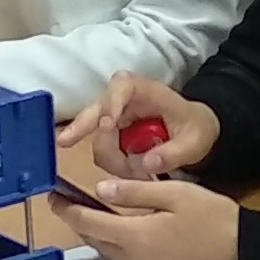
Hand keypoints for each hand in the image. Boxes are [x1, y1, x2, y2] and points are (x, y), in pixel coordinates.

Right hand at [58, 73, 218, 182]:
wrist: (194, 131)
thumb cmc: (195, 128)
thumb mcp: (194, 142)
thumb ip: (173, 153)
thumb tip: (147, 164)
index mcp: (145, 90)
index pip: (122, 86)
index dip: (110, 103)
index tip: (106, 125)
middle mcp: (122, 99)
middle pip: (95, 109)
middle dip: (80, 127)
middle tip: (64, 143)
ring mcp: (112, 116)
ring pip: (95, 137)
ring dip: (111, 158)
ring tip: (140, 171)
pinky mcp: (109, 134)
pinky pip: (101, 150)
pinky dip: (111, 164)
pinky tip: (126, 174)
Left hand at [62, 172, 240, 259]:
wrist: (243, 253)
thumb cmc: (213, 218)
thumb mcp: (175, 194)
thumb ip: (135, 191)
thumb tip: (101, 187)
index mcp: (135, 236)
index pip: (88, 222)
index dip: (66, 208)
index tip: (53, 194)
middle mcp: (132, 259)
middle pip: (92, 238)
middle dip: (75, 219)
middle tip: (65, 199)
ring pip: (104, 251)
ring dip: (92, 232)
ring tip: (86, 210)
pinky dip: (109, 243)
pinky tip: (114, 228)